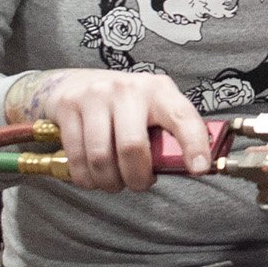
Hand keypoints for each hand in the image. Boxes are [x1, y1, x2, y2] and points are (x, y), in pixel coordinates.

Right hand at [11, 69, 211, 191]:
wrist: (73, 82)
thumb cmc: (122, 106)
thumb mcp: (150, 110)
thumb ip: (165, 136)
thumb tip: (184, 169)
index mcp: (159, 91)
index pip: (182, 118)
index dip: (194, 145)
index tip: (199, 169)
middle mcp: (128, 89)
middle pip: (133, 147)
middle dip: (137, 179)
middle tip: (137, 184)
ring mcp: (95, 96)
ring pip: (101, 158)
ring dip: (109, 182)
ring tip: (114, 182)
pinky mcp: (68, 106)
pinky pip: (77, 158)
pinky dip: (86, 178)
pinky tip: (93, 175)